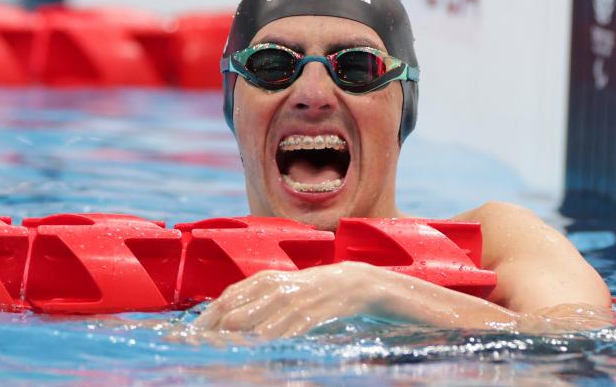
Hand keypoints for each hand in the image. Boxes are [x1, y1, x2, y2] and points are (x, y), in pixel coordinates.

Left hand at [193, 261, 520, 338]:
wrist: (419, 295)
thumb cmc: (371, 307)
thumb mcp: (328, 307)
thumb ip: (298, 311)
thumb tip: (260, 331)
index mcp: (307, 276)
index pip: (253, 286)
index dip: (222, 305)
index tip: (196, 329)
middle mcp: (315, 274)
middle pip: (259, 289)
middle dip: (225, 314)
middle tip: (198, 337)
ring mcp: (335, 282)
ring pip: (283, 299)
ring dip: (250, 322)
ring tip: (224, 342)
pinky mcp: (354, 293)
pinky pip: (315, 310)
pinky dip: (288, 325)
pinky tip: (268, 340)